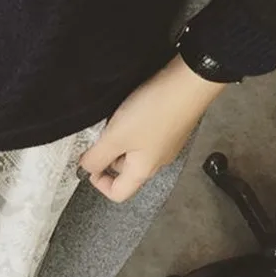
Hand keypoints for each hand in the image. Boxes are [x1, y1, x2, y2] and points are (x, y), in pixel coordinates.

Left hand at [80, 55, 226, 202]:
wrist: (189, 83)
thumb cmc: (155, 111)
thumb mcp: (115, 137)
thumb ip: (96, 157)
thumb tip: (86, 168)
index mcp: (143, 171)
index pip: (118, 193)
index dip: (99, 182)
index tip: (89, 163)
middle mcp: (156, 162)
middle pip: (125, 171)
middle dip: (107, 155)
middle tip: (100, 135)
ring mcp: (165, 144)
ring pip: (134, 150)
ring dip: (119, 139)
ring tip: (115, 119)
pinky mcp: (169, 126)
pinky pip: (145, 135)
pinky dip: (133, 127)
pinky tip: (131, 110)